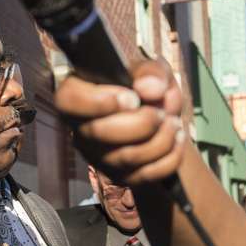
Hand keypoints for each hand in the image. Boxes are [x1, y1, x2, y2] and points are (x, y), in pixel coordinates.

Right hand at [53, 58, 185, 185]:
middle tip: (161, 112)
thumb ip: (150, 71)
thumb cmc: (146, 87)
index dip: (100, 102)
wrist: (161, 116)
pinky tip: (177, 139)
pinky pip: (145, 175)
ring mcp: (98, 157)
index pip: (68, 101)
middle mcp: (81, 129)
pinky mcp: (119, 176)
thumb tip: (150, 89)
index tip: (133, 99)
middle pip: (100, 133)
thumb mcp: (150, 69)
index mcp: (79, 95)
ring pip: (126, 157)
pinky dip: (169, 157)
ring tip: (174, 122)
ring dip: (161, 139)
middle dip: (142, 122)